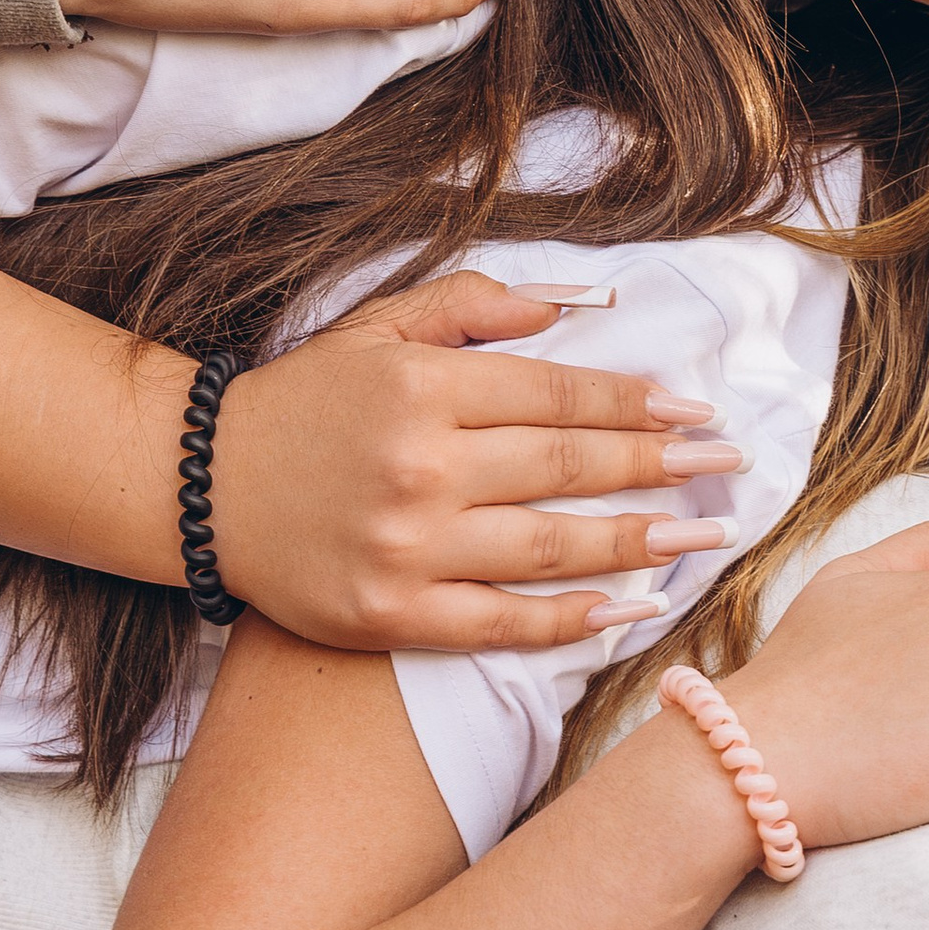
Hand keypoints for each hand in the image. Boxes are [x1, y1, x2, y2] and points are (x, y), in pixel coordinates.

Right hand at [206, 270, 741, 652]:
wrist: (199, 488)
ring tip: (705, 533)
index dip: (635, 401)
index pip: (557, 394)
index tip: (696, 409)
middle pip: (569, 466)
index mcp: (425, 389)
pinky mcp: (390, 615)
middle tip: (729, 466)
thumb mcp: (380, 329)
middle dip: (661, 464)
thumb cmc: (303, 402)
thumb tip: (577, 305)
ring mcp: (408, 548)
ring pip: (550, 546)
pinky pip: (500, 624)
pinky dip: (569, 620)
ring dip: (640, 540)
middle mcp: (422, 467)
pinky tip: (628, 609)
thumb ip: (475, 307)